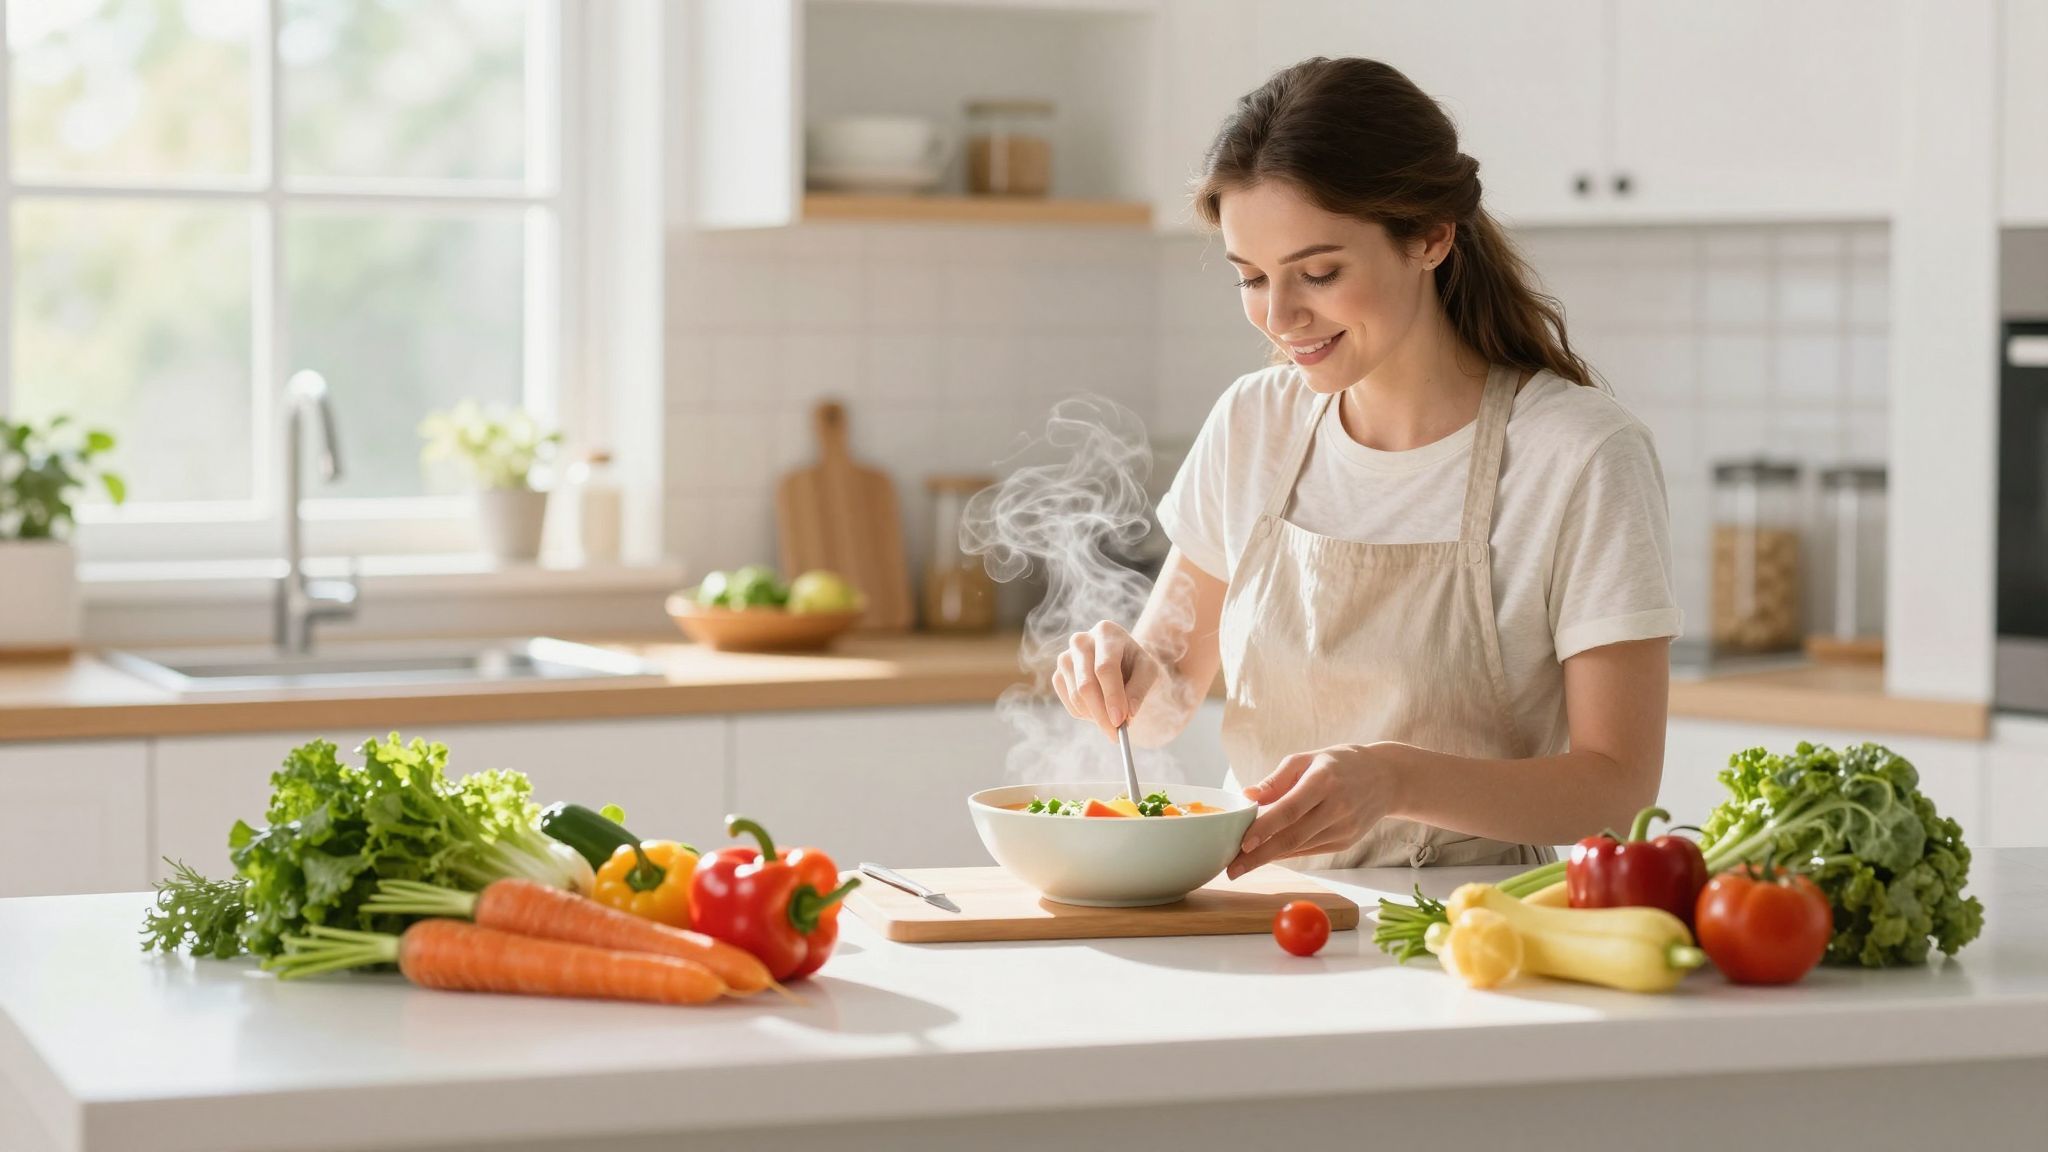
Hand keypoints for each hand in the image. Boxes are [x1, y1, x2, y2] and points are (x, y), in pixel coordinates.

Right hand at [1051, 621, 1165, 738]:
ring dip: (1096, 716)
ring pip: (1076, 697)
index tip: (1121, 721)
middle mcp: (1081, 641)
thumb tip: (1128, 714)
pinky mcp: (1058, 674)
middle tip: (1116, 735)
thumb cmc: (1135, 664)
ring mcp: (1065, 658)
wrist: (1120, 661)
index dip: (1113, 696)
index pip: (1105, 668)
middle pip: (1086, 685)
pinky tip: (1101, 709)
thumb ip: (1139, 690)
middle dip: (1102, 714)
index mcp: (1106, 632)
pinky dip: (1087, 714)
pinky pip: (1070, 704)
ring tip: (1114, 718)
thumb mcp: (1148, 672)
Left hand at [1227, 744, 1400, 878]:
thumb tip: (1247, 797)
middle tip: (1232, 869)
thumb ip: (1276, 780)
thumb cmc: (1338, 764)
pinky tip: (1267, 856)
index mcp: (1324, 780)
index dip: (1266, 828)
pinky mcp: (1346, 842)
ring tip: (1240, 864)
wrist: (1386, 778)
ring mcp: (1344, 828)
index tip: (1242, 844)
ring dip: (1269, 858)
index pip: (1291, 809)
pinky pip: (1309, 850)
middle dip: (1259, 856)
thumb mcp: (1306, 759)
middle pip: (1293, 837)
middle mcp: (1337, 807)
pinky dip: (1286, 853)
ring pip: (1300, 848)